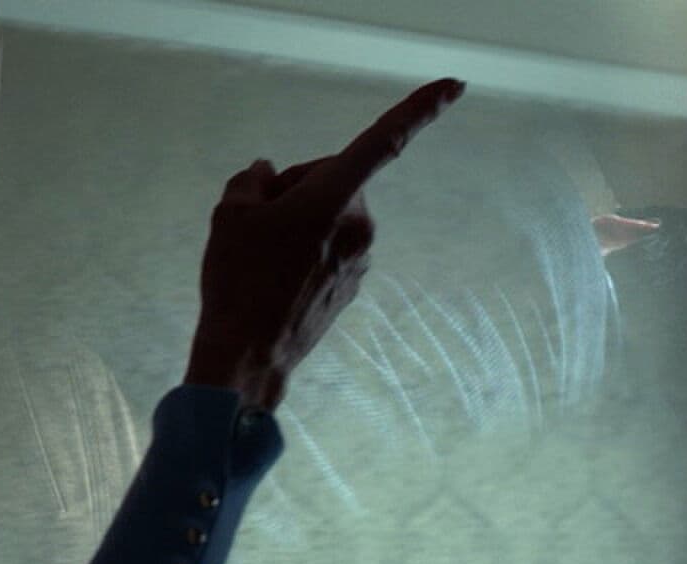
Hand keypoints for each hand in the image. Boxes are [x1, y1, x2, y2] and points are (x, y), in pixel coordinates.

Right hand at [184, 77, 465, 410]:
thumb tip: (266, 173)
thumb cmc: (238, 279)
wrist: (248, 355)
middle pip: (333, 179)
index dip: (419, 108)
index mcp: (333, 197)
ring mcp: (360, 258)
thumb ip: (252, 181)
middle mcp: (359, 225)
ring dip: (302, 221)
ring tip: (262, 257)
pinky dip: (307, 249)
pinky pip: (331, 247)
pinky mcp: (353, 285)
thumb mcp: (229, 215)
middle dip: (299, 187)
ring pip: (331, 215)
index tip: (457, 85)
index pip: (382, 140)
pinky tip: (275, 277)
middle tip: (257, 221)